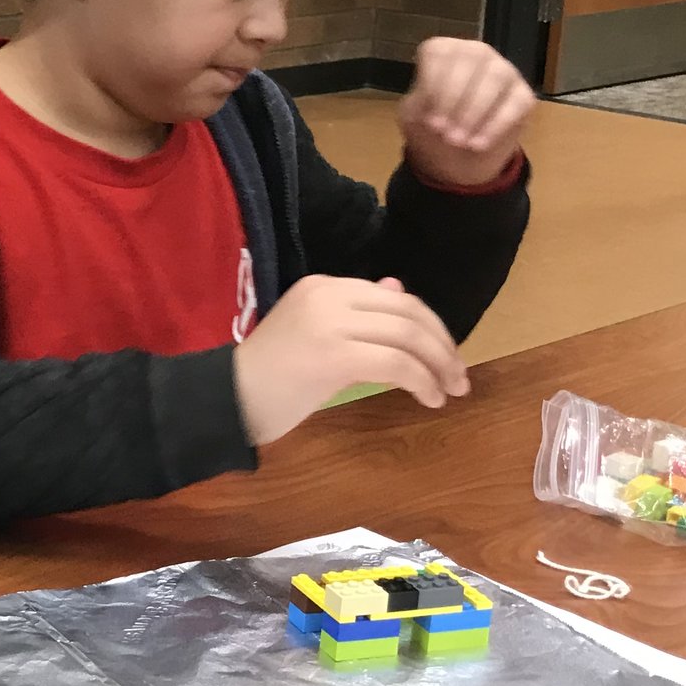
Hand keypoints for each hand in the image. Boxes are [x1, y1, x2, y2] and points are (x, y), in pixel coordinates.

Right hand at [232, 275, 467, 445]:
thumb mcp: (318, 334)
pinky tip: (430, 399)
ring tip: (450, 391)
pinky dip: (421, 381)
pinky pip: (395, 363)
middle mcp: (329, 295)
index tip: (446, 356)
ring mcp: (330, 322)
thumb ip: (358, 313)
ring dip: (438, 366)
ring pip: (406, 336)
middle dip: (442, 345)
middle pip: (408, 312)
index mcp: (324, 286)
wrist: (226, 399)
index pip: (395, 297)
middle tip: (459, 376)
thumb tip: (399, 290)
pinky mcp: (333, 354)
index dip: (430, 326)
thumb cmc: (269, 375)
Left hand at [397, 36, 533, 188]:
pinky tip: (478, 145)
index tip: (428, 118)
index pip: (438, 53)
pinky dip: (495, 126)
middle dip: (454, 98)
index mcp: (444, 52)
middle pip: (470, 59)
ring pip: (495, 77)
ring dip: (475, 111)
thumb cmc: (433, 128)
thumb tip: (430, 104)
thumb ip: (419, 104)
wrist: (458, 160)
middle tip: (444, 132)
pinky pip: (516, 103)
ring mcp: (504, 70)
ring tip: (459, 141)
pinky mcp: (524, 95)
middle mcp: (476, 53)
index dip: (432, 84)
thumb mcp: (415, 117)